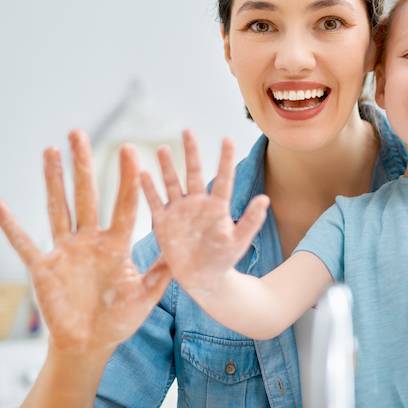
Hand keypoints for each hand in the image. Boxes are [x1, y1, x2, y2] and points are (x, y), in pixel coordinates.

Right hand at [0, 131, 172, 358]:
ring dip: (52, 180)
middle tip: (79, 133)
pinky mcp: (42, 268)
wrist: (90, 345)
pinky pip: (23, 243)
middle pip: (86, 195)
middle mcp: (90, 241)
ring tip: (49, 150)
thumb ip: (161, 273)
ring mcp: (65, 251)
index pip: (124, 204)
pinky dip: (11, 226)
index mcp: (117, 245)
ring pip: (58, 208)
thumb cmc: (119, 320)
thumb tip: (183, 252)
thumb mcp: (146, 296)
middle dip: (83, 164)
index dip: (127, 178)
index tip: (130, 149)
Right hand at [141, 130, 268, 306]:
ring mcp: (180, 211)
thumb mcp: (240, 240)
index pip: (223, 178)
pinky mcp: (164, 223)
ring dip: (167, 167)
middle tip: (188, 130)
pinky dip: (149, 190)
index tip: (228, 138)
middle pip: (194, 173)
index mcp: (218, 206)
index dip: (225, 158)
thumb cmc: (224, 259)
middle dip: (191, 152)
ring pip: (173, 183)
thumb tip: (264, 199)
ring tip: (162, 148)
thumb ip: (251, 220)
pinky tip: (142, 173)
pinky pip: (155, 203)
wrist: (204, 278)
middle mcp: (198, 204)